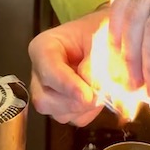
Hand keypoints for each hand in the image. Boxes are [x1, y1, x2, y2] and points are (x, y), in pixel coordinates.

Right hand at [29, 9, 107, 125]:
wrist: (109, 36)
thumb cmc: (101, 30)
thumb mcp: (101, 37)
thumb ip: (95, 60)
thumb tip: (90, 82)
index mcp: (43, 47)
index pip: (47, 69)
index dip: (66, 84)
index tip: (86, 94)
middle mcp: (40, 72)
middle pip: (44, 99)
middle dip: (74, 101)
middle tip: (99, 95)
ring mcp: (49, 91)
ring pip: (58, 113)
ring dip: (84, 108)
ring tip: (102, 90)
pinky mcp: (63, 105)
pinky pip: (73, 118)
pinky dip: (90, 112)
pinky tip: (98, 96)